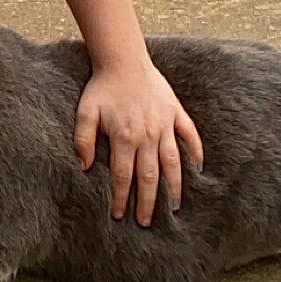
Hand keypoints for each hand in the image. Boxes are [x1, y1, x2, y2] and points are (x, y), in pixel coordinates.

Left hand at [73, 60, 203, 226]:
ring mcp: (164, 125)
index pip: (123, 176)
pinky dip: (195, 152)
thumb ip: (83, 140)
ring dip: (174, 187)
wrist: (123, 59)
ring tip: (174, 207)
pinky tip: (198, 169)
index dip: (120, 198)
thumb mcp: (85, 113)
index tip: (119, 215)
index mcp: (124, 138)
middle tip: (145, 222)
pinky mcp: (175, 113)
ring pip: (172, 163)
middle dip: (147, 202)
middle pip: (149, 176)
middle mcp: (147, 135)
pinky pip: (190, 136)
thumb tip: (84, 167)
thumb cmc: (101, 87)